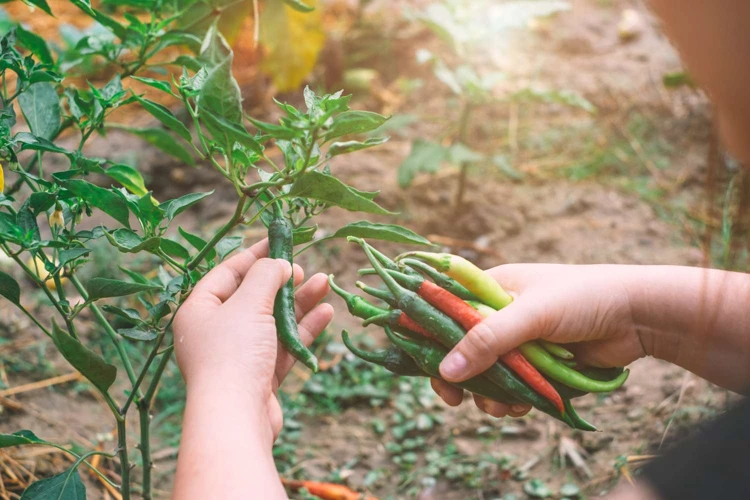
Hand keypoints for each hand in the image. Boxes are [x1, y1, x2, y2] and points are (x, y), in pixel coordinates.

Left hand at [174, 239, 332, 439]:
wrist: (235, 418)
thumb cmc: (233, 353)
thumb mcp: (249, 303)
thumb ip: (265, 276)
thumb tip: (278, 263)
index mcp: (199, 311)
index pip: (227, 273)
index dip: (254, 255)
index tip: (279, 241)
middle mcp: (215, 332)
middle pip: (252, 297)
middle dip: (281, 281)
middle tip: (303, 269)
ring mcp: (239, 356)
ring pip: (273, 321)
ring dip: (299, 302)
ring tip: (325, 282)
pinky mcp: (260, 377)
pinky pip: (284, 346)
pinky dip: (303, 329)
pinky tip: (326, 312)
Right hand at [431, 264, 641, 417]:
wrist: (638, 316)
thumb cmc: (583, 298)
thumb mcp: (530, 315)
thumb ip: (488, 341)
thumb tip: (446, 371)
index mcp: (491, 289)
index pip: (446, 311)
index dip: (430, 337)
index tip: (423, 364)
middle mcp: (501, 315)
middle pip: (462, 350)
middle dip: (459, 376)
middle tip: (453, 399)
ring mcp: (520, 342)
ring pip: (487, 375)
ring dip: (488, 394)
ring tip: (501, 406)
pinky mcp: (538, 366)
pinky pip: (512, 388)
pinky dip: (512, 400)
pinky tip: (522, 406)